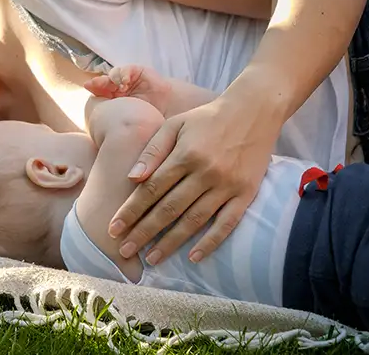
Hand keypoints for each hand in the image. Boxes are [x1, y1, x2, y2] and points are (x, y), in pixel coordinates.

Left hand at [84, 65, 171, 112]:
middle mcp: (118, 87)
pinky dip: (123, 74)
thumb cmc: (145, 116)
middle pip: (104, 81)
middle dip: (99, 81)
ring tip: (116, 86)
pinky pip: (126, 70)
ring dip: (112, 78)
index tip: (88, 86)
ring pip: (114, 74)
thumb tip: (93, 118)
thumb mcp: (126, 116)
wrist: (166, 109)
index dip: (94, 87)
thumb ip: (111, 113)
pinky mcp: (137, 71)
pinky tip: (123, 82)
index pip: (99, 90)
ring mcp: (127, 78)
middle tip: (94, 83)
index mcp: (112, 97)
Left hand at [108, 96, 275, 265]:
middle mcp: (205, 172)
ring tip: (151, 259)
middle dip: (143, 232)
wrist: (254, 110)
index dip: (130, 211)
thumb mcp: (175, 124)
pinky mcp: (246, 193)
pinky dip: (211, 242)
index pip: (151, 189)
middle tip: (124, 251)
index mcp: (184, 155)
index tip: (113, 229)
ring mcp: (227, 185)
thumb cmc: (206, 118)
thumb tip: (131, 178)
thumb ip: (152, 151)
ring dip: (171, 243)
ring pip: (194, 220)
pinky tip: (194, 257)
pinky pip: (227, 223)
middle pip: (168, 209)